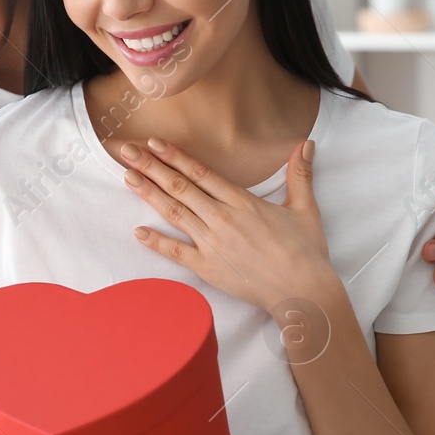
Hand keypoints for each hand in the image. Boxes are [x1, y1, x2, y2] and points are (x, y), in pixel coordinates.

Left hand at [121, 136, 337, 313]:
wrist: (302, 291)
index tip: (155, 142)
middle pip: (180, 188)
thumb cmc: (305, 251)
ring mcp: (212, 244)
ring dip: (149, 194)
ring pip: (175, 213)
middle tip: (127, 151)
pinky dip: (156, 242)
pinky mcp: (208, 268)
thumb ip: (299, 174)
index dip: (176, 156)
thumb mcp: (305, 208)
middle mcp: (222, 219)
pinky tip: (138, 231)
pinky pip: (176, 252)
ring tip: (128, 177)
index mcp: (242, 202)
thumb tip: (306, 144)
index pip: (201, 173)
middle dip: (152, 167)